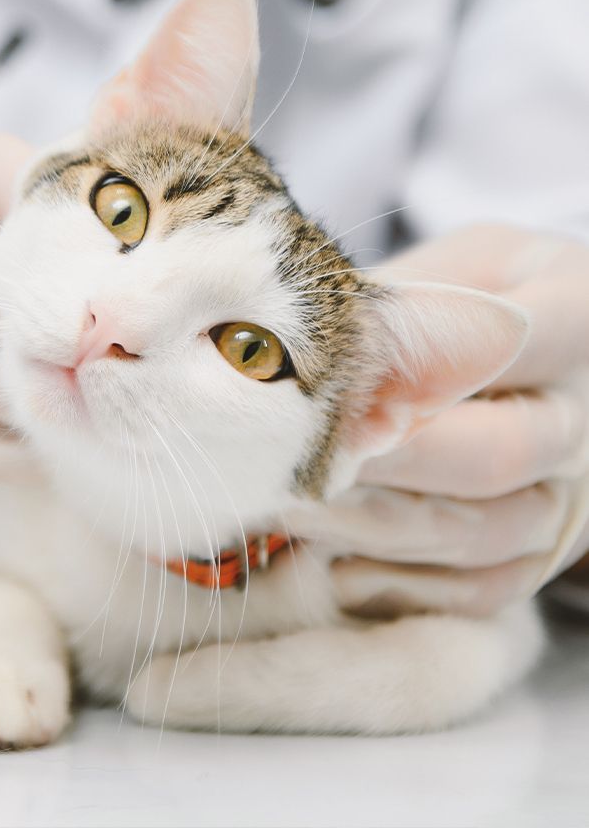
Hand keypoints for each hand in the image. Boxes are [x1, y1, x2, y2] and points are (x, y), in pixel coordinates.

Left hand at [322, 225, 588, 616]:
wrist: (544, 355)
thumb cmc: (486, 297)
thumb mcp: (463, 263)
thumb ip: (407, 295)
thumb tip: (306, 345)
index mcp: (579, 315)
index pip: (509, 342)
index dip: (412, 367)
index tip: (331, 381)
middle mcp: (586, 416)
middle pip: (493, 455)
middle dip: (384, 460)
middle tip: (299, 458)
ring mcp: (573, 493)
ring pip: (480, 533)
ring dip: (374, 527)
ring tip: (293, 511)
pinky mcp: (546, 547)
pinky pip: (482, 588)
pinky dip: (405, 584)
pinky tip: (336, 569)